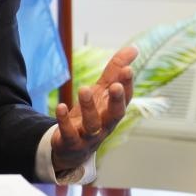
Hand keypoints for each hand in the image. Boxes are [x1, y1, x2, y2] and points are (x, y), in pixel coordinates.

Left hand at [50, 46, 137, 172]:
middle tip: (115, 85)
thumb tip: (134, 48)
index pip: (125, 98)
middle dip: (116, 100)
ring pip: (92, 123)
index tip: (128, 69)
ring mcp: (89, 135)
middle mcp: (106, 124)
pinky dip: (65, 120)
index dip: (127, 85)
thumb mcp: (103, 91)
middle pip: (116, 114)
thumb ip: (115, 71)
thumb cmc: (94, 115)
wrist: (74, 147)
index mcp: (114, 110)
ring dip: (88, 107)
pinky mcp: (71, 142)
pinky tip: (61, 106)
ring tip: (84, 89)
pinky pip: (69, 132)